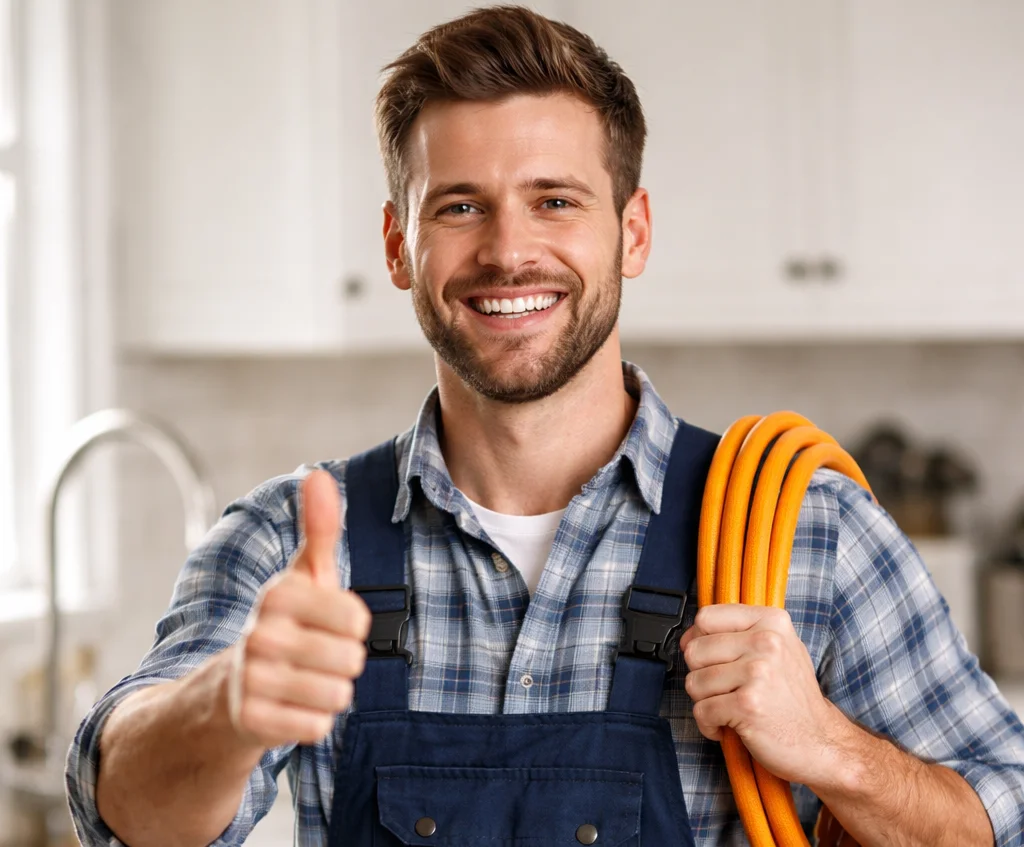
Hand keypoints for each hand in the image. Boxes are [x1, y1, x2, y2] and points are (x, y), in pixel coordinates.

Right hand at [228, 470, 371, 747]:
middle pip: (352, 659)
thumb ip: (320, 528)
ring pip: (339, 694)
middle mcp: (259, 633)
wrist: (231, 689)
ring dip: (330, 692)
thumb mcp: (305, 575)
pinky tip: (292, 706)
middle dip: (343, 662)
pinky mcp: (252, 721)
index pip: (356, 618)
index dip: (351, 626)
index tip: (326, 623)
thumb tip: (319, 475)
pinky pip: (319, 726)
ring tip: (303, 680)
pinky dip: (314, 721)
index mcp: (278, 594)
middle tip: (313, 656)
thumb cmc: (285, 624)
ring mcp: (252, 679)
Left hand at [679, 604, 845, 784]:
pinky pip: (701, 711)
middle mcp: (766, 641)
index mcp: (771, 621)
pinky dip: (708, 724)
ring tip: (729, 708)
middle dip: (701, 675)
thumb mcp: (778, 648)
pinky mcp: (748, 704)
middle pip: (694, 651)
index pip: (706, 617)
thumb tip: (690, 637)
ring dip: (705, 702)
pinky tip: (728, 726)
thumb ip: (739, 633)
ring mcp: (757, 673)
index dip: (697, 639)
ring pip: (694, 682)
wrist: (820, 741)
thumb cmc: (792, 696)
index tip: (707, 658)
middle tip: (724, 690)